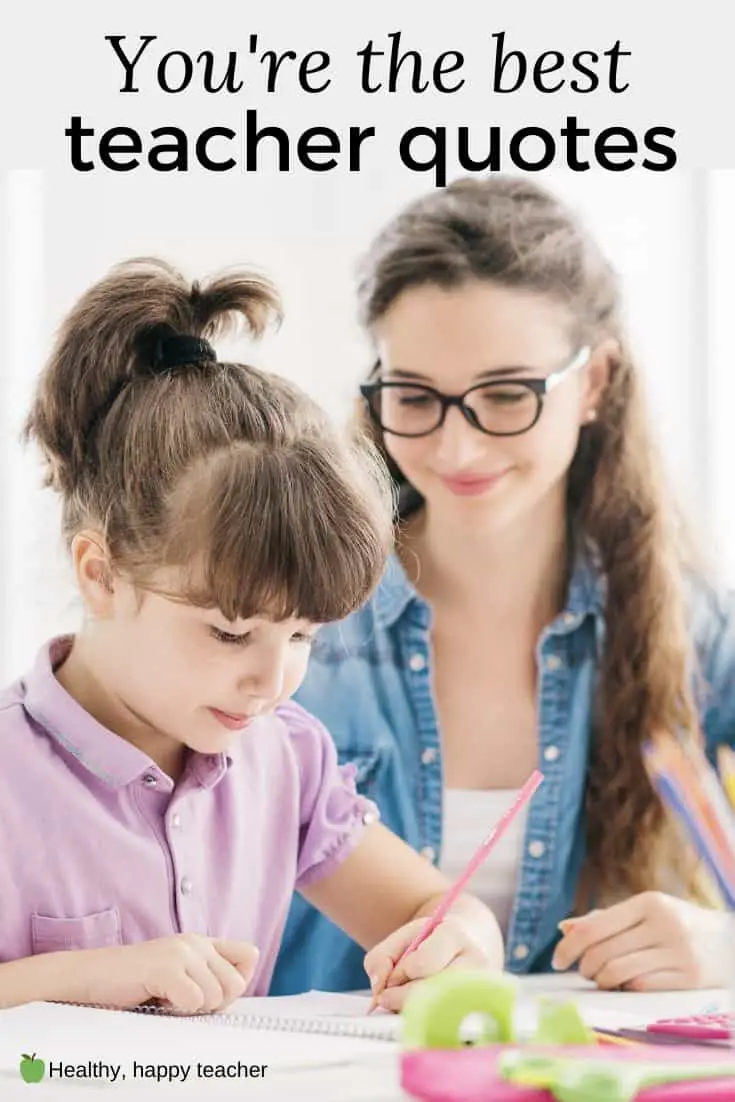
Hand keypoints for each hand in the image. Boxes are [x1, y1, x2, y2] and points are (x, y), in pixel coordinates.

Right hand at [80, 934, 259, 1011]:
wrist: (92, 977)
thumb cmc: (134, 983)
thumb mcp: (177, 974)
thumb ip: (206, 977)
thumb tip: (233, 995)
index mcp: (201, 943)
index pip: (250, 955)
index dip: (237, 982)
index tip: (211, 993)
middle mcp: (196, 942)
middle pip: (236, 985)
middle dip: (213, 1004)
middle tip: (183, 1001)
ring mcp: (182, 952)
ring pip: (216, 997)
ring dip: (191, 1009)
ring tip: (166, 998)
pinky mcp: (167, 968)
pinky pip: (194, 1002)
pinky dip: (177, 1011)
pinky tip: (158, 1000)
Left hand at [363, 915, 488, 1011]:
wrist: (469, 945)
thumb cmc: (431, 944)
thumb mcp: (402, 938)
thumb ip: (381, 959)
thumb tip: (379, 992)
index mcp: (454, 934)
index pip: (421, 964)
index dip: (401, 974)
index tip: (395, 975)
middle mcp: (476, 961)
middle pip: (433, 991)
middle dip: (403, 998)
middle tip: (391, 997)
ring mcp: (483, 988)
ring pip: (442, 1012)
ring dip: (416, 1011)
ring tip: (410, 1002)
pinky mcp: (481, 1011)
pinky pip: (449, 1025)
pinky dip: (428, 1023)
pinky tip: (424, 1014)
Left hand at [552, 892, 728, 990]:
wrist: (731, 942)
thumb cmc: (678, 925)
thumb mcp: (647, 912)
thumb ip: (606, 920)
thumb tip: (564, 928)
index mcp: (649, 902)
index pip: (595, 927)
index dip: (569, 946)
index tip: (557, 961)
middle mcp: (664, 924)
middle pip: (603, 952)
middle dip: (584, 966)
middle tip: (582, 971)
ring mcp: (679, 952)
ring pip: (619, 972)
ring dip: (601, 980)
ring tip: (601, 979)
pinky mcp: (691, 978)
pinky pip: (642, 987)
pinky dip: (625, 988)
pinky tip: (624, 985)